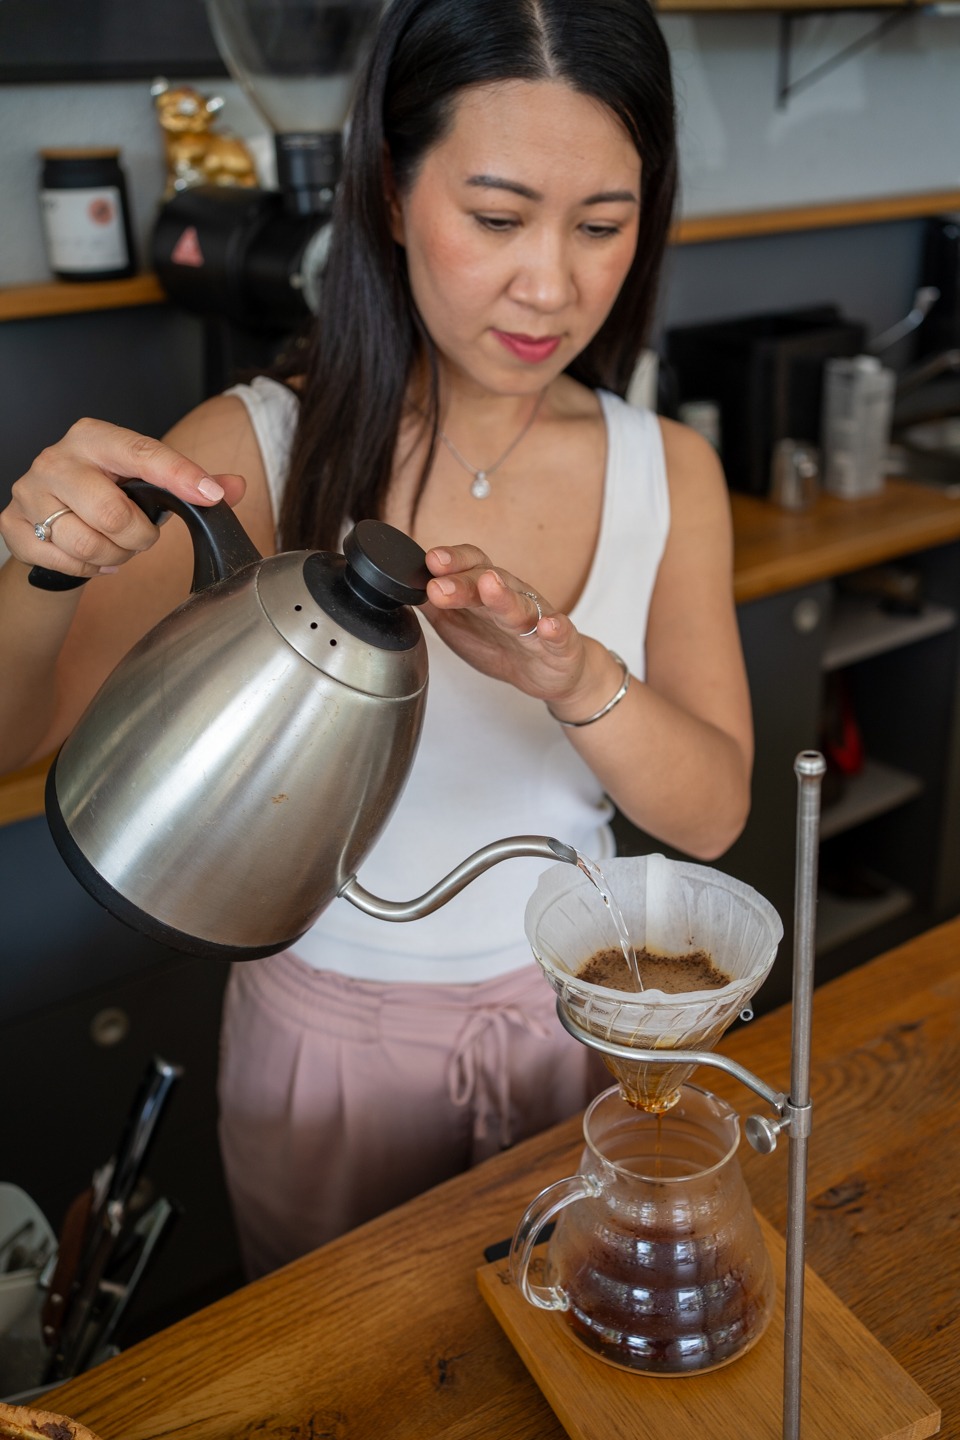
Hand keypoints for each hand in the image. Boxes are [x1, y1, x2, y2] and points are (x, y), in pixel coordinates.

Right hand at [0, 418, 245, 580]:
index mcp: (94, 437)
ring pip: (88, 544)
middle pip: (113, 514)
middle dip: (138, 538)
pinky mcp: (12, 524)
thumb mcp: (143, 479)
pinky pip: (63, 562)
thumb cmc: (103, 490)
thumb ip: (190, 481)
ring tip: (115, 546)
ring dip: (114, 555)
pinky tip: (91, 556)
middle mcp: (57, 458)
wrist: (47, 512)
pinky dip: (86, 568)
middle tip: (138, 535)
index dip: (180, 475)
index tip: (210, 495)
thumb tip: (234, 487)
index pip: (143, 454)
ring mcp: (29, 491)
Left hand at [423, 543, 589, 703]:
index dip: (450, 561)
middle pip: (488, 581)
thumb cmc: (503, 643)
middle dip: (463, 581)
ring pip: (520, 605)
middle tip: (440, 584)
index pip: (468, 565)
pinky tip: (548, 626)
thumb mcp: (460, 623)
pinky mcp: (560, 645)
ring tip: (490, 585)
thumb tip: (401, 586)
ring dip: (503, 595)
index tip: (429, 561)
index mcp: (486, 591)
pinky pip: (560, 635)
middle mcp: (512, 597)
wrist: (551, 671)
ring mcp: (537, 619)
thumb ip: (434, 603)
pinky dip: (556, 630)